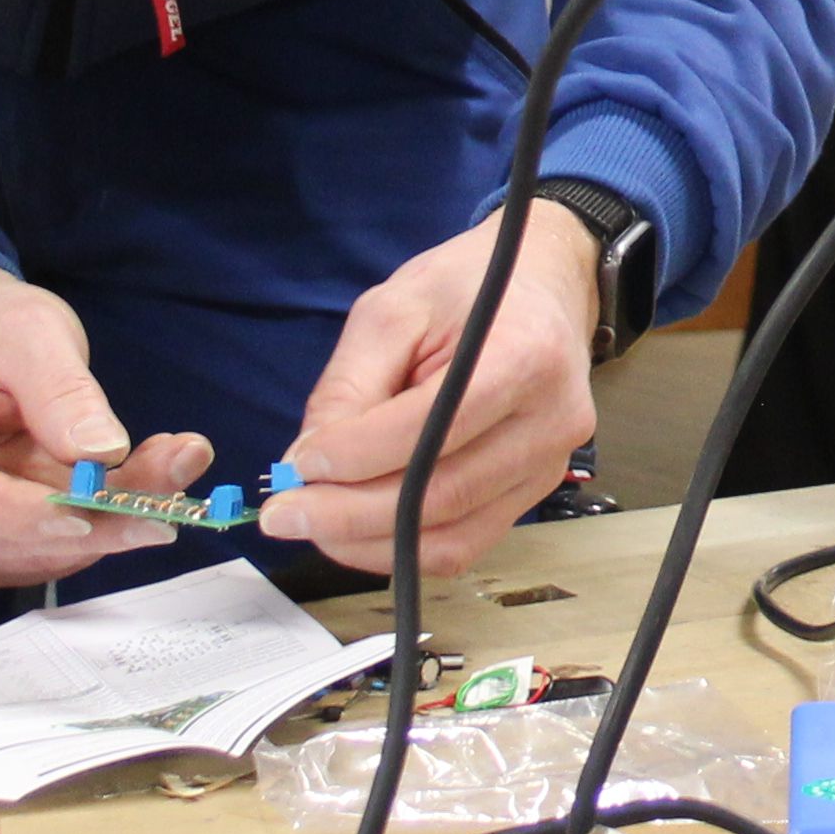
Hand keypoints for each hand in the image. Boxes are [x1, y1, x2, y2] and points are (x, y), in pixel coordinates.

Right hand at [0, 261, 216, 589]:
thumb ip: (59, 388)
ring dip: (106, 524)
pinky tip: (145, 484)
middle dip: (87, 519)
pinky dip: (99, 528)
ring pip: (24, 555)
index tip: (90, 507)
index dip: (15, 512)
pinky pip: (40, 555)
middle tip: (174, 475)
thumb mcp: (28, 330)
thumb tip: (98, 452)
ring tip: (173, 464)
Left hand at [270, 208, 607, 575]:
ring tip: (313, 523)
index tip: (298, 464)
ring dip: (369, 543)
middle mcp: (551, 422)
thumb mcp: (392, 310)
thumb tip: (305, 464)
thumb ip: (348, 387)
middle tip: (283, 515)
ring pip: (451, 538)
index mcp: (523, 355)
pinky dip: (401, 547)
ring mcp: (551, 465)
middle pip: (441, 496)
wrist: (542, 285)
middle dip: (348, 515)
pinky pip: (464, 545)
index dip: (356, 456)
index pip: (432, 428)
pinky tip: (356, 529)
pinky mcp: (537, 493)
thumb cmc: (466, 287)